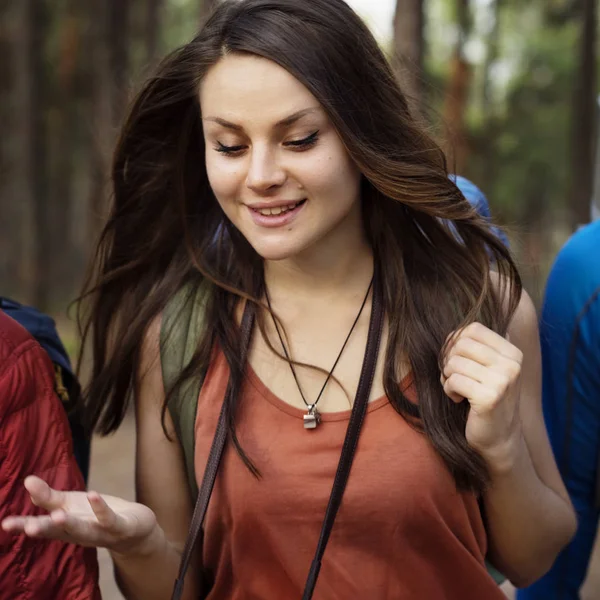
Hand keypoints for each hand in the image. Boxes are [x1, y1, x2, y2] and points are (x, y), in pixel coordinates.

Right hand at [1, 476, 157, 556]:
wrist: (135, 530)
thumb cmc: (95, 515)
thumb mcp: (70, 504)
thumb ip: (48, 496)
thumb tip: (27, 480)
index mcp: (64, 527)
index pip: (41, 526)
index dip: (23, 526)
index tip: (5, 523)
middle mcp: (79, 533)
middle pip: (59, 532)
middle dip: (44, 530)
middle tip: (27, 528)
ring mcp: (100, 531)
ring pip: (83, 529)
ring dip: (70, 524)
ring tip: (57, 515)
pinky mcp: (121, 527)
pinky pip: (109, 519)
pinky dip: (101, 509)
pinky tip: (92, 495)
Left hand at [441, 322, 523, 468]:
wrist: (499, 437)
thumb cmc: (486, 398)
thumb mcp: (489, 368)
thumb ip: (479, 347)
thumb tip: (458, 330)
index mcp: (513, 353)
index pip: (473, 328)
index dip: (455, 341)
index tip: (456, 359)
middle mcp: (511, 364)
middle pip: (461, 344)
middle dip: (449, 360)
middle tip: (454, 376)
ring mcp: (502, 381)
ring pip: (454, 363)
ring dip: (448, 377)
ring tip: (457, 389)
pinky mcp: (489, 397)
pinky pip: (453, 381)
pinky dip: (449, 390)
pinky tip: (459, 400)